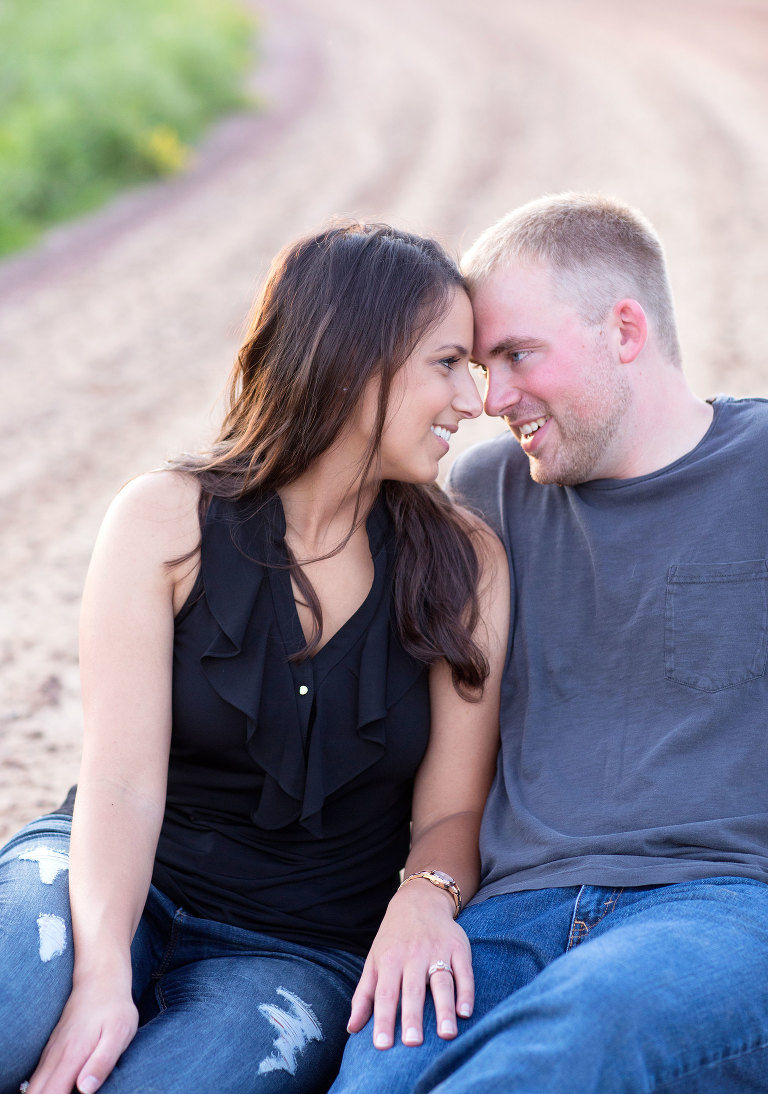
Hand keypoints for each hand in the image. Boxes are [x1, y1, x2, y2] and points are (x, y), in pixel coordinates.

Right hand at [24, 978, 137, 1093]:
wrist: (100, 978)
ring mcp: (50, 1052)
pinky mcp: (52, 1049)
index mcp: (71, 1056)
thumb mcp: (119, 1033)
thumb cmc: (114, 1007)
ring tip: (64, 1090)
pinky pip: (38, 1077)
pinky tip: (56, 1089)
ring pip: (34, 1086)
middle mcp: (55, 1056)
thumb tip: (84, 1090)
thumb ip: (102, 1062)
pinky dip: (41, 1089)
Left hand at [347, 881, 473, 1048]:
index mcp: (389, 960)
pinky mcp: (458, 947)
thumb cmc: (393, 939)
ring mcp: (437, 950)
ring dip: (444, 1008)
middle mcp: (413, 955)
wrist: (420, 900)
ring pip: (441, 981)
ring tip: (446, 1035)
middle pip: (413, 989)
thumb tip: (352, 1029)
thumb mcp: (374, 960)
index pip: (384, 993)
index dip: (383, 1019)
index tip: (382, 1046)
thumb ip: (364, 995)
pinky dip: (466, 991)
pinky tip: (465, 1012)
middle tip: (413, 1044)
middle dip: (413, 1016)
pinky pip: (464, 971)